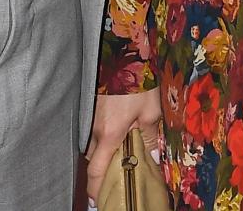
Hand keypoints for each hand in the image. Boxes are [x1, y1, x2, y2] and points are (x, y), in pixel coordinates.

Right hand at [85, 89, 161, 204]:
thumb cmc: (138, 78)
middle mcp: (95, 127)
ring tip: (117, 156)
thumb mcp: (151, 109)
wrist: (122, 48)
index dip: (96, 189)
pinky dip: (101, 136)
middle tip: (114, 178)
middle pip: (92, 159)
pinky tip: (115, 132)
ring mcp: (91, 115)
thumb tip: (151, 160)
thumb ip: (150, 136)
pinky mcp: (92, 104)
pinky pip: (93, 128)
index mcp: (109, 134)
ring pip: (92, 142)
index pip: (96, 171)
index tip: (99, 201)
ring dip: (101, 152)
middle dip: (101, 171)